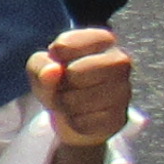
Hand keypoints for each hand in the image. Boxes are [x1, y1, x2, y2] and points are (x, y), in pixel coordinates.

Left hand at [32, 24, 133, 148]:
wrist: (75, 114)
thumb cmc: (59, 81)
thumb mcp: (42, 67)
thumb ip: (40, 65)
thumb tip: (53, 71)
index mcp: (103, 40)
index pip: (64, 45)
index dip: (53, 58)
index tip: (58, 59)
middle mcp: (120, 61)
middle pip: (74, 73)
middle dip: (61, 83)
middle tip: (66, 85)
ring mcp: (123, 91)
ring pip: (77, 101)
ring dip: (65, 105)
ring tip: (72, 100)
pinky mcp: (118, 118)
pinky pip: (82, 123)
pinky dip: (73, 122)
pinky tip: (81, 116)